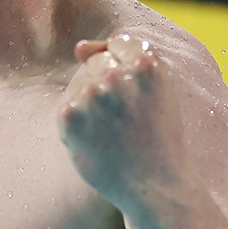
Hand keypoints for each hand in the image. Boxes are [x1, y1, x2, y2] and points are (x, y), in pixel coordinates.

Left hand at [60, 34, 187, 208]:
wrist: (155, 184)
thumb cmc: (158, 136)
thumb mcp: (159, 87)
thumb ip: (126, 57)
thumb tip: (79, 47)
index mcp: (146, 64)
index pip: (119, 44)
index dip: (124, 66)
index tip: (132, 90)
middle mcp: (115, 75)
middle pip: (96, 62)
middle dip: (106, 84)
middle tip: (124, 118)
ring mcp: (90, 95)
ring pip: (80, 82)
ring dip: (90, 102)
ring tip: (112, 130)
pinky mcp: (69, 115)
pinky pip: (67, 104)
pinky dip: (78, 121)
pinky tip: (97, 139)